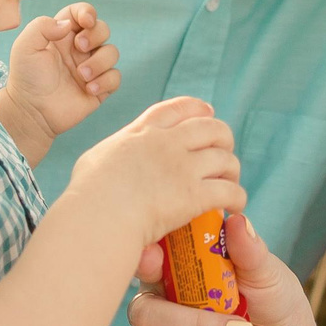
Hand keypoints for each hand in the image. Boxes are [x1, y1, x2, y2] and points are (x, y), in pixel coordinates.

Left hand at [0, 3, 119, 147]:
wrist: (31, 111)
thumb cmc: (26, 78)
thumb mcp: (25, 46)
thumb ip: (42, 26)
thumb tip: (69, 24)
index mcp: (62, 35)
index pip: (82, 13)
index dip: (87, 12)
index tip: (85, 22)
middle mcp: (79, 49)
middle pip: (103, 29)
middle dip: (96, 35)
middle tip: (79, 48)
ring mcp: (91, 68)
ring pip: (112, 52)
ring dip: (100, 62)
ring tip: (82, 75)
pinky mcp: (99, 88)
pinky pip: (115, 77)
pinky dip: (105, 81)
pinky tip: (88, 90)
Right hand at [69, 96, 243, 247]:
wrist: (97, 216)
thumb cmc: (88, 195)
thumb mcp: (97, 158)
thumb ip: (117, 151)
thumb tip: (121, 154)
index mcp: (143, 132)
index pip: (177, 109)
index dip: (197, 108)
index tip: (208, 112)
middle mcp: (166, 143)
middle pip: (211, 128)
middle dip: (223, 139)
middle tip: (224, 154)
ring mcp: (182, 167)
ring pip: (225, 158)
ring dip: (233, 171)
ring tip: (231, 182)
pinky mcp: (194, 195)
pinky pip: (229, 191)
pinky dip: (237, 198)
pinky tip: (236, 207)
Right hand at [127, 212, 319, 325]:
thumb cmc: (271, 297)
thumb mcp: (267, 271)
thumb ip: (249, 250)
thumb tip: (237, 220)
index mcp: (178, 257)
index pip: (148, 251)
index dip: (144, 254)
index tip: (155, 256)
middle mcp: (160, 288)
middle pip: (144, 303)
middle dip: (185, 316)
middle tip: (234, 321)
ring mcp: (160, 324)